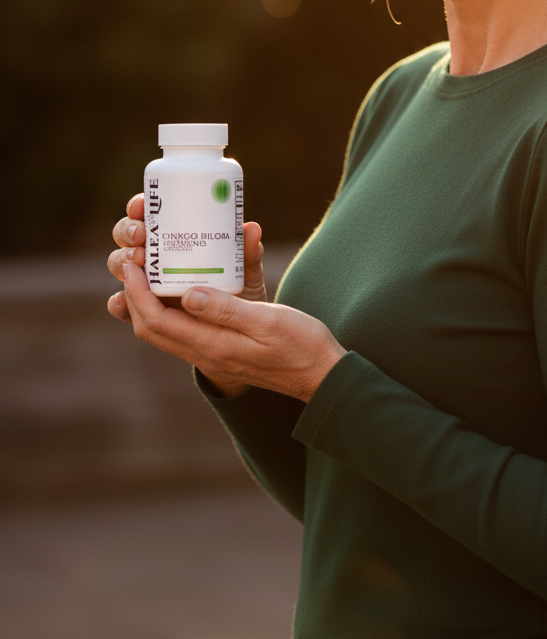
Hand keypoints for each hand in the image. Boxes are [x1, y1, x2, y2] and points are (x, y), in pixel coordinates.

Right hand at [107, 193, 267, 301]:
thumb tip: (251, 229)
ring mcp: (147, 283)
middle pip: (127, 236)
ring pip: (121, 265)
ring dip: (121, 261)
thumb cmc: (240, 288)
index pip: (150, 213)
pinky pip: (123, 306)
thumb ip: (249, 253)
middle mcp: (156, 255)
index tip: (145, 204)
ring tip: (137, 261)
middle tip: (141, 236)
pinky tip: (121, 300)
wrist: (240, 329)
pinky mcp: (145, 310)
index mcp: (174, 234)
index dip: (141, 205)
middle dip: (127, 231)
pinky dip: (118, 302)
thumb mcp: (246, 270)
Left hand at [110, 260, 345, 402]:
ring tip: (148, 273)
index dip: (138, 292)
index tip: (133, 263)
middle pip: (152, 329)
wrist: (321, 376)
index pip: (158, 320)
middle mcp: (206, 355)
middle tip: (133, 263)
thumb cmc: (301, 345)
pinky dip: (169, 312)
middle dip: (134, 296)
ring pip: (164, 333)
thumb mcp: (267, 321)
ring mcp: (213, 356)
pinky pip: (182, 334)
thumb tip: (187, 294)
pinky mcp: (222, 352)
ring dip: (148, 305)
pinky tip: (179, 290)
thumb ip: (226, 310)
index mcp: (214, 346)